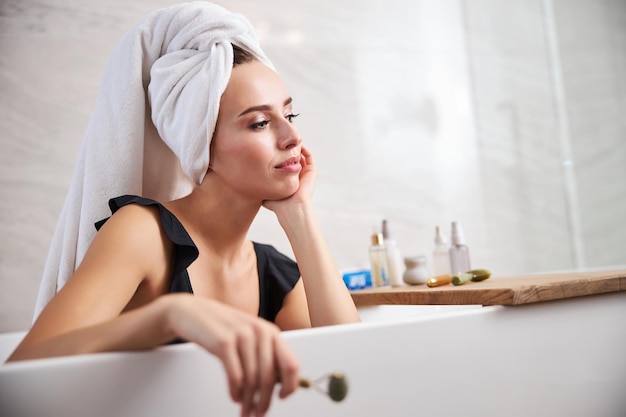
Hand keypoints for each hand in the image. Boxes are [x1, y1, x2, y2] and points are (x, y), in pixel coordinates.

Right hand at [165, 294, 299, 416]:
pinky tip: (235, 396)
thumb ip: (264, 354)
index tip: (282, 397)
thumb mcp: (248, 336)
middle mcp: (260, 332)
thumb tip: (278, 384)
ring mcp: (242, 335)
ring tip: (245, 410)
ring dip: (248, 401)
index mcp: (270, 331)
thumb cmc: (220, 327)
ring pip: (252, 380)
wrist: (191, 311)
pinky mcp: (223, 342)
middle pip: (269, 378)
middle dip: (264, 401)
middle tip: (258, 413)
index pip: (291, 364)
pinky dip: (236, 392)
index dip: (290, 386)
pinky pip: (235, 376)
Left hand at [263, 145, 315, 216]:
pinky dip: (302, 148)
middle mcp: (297, 174)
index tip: (268, 147)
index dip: (277, 154)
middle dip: (286, 148)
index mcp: (288, 178)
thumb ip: (258, 186)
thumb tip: (245, 180)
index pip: (283, 163)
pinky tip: (293, 143)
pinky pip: (308, 155)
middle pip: (293, 157)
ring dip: (295, 146)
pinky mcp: (311, 171)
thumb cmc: (278, 205)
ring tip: (286, 138)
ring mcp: (305, 172)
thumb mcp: (265, 192)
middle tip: (277, 138)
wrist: (291, 209)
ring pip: (301, 154)